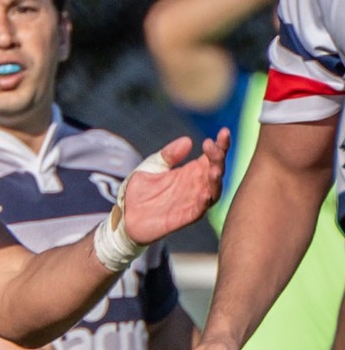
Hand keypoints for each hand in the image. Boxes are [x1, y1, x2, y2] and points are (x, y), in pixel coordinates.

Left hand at [121, 131, 229, 245]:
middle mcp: (196, 185)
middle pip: (216, 171)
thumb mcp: (153, 165)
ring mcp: (192, 201)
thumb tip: (188, 141)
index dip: (220, 145)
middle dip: (218, 159)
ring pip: (213, 191)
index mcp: (192, 171)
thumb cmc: (141, 190)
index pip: (211, 156)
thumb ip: (169, 154)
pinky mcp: (184, 217)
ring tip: (215, 170)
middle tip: (213, 146)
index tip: (224, 132)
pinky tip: (205, 194)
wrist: (125, 216)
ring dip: (215, 181)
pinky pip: (198, 210)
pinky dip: (204, 203)